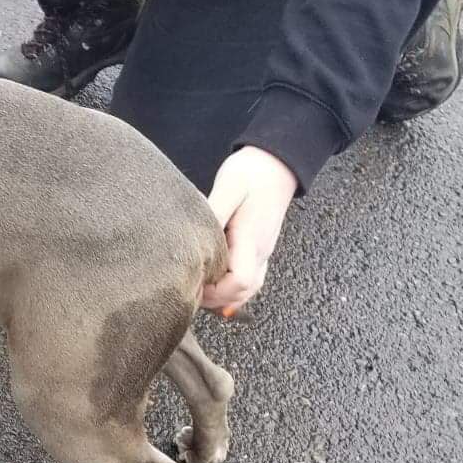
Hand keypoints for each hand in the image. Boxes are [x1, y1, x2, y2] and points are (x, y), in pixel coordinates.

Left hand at [201, 146, 298, 314]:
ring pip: (246, 291)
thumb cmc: (252, 172)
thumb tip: (196, 237)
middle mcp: (260, 252)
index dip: (214, 290)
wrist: (277, 164)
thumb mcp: (228, 186)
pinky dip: (230, 290)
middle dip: (213, 297)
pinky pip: (248, 281)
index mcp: (251, 239)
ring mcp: (262, 253)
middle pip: (241, 293)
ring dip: (221, 296)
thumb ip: (214, 213)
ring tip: (196, 288)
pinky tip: (212, 285)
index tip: (191, 280)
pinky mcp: (259, 250)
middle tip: (185, 286)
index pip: (238, 281)